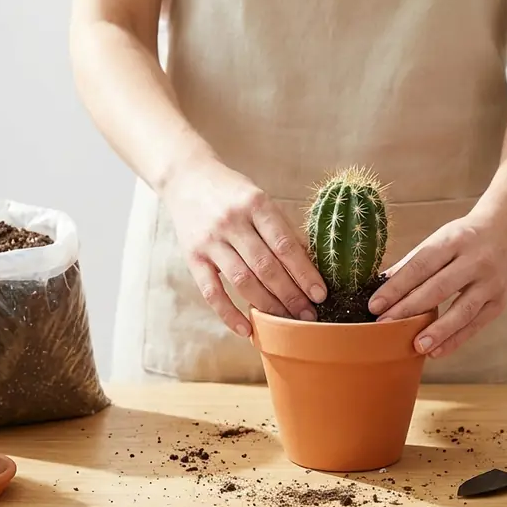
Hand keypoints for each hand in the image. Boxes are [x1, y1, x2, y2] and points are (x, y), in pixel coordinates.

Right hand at [162, 159, 326, 336]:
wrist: (186, 177)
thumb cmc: (233, 192)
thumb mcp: (260, 199)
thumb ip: (282, 229)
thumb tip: (311, 264)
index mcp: (256, 204)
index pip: (284, 245)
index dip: (304, 272)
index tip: (320, 294)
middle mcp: (232, 222)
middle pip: (266, 267)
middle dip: (291, 295)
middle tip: (309, 315)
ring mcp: (210, 241)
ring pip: (242, 281)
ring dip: (267, 305)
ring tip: (287, 322)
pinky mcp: (192, 258)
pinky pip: (211, 292)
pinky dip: (229, 314)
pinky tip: (247, 329)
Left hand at [367, 209, 506, 357]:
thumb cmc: (465, 237)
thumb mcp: (440, 238)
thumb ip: (413, 262)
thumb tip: (381, 284)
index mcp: (454, 240)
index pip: (421, 265)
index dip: (397, 286)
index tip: (375, 305)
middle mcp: (475, 260)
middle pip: (439, 288)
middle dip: (409, 309)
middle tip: (385, 327)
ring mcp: (490, 283)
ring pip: (462, 310)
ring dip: (438, 331)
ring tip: (416, 346)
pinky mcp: (500, 302)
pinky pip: (476, 324)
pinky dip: (456, 340)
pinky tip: (436, 351)